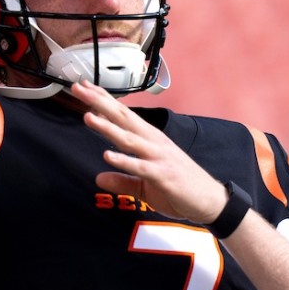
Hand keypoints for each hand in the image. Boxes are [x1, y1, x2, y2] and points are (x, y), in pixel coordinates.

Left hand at [73, 80, 228, 224]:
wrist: (209, 201)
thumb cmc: (179, 188)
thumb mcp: (144, 185)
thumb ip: (122, 180)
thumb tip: (99, 177)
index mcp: (149, 139)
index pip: (122, 115)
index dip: (103, 100)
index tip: (84, 88)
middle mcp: (153, 142)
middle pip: (123, 118)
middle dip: (99, 103)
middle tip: (79, 89)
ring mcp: (159, 157)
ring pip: (129, 139)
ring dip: (108, 127)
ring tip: (88, 117)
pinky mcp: (163, 175)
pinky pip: (140, 167)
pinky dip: (124, 161)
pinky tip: (107, 156)